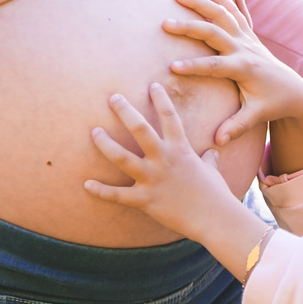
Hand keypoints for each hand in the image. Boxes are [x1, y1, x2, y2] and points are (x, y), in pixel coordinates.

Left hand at [85, 82, 255, 248]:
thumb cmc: (216, 195)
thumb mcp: (213, 172)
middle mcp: (164, 160)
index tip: (153, 85)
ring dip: (105, 144)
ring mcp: (153, 179)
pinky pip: (118, 195)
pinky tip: (86, 184)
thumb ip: (209, 160)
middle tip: (113, 98)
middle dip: (125, 111)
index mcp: (181, 150)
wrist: (215, 218)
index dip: (161, 99)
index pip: (170, 117)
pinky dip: (101, 191)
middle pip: (140, 129)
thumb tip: (211, 154)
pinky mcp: (145, 200)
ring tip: (94, 131)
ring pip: (122, 157)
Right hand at [165, 0, 302, 145]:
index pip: (214, 66)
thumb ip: (237, 126)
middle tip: (165, 24)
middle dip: (190, 27)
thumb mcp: (256, 116)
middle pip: (215, 33)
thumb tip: (218, 141)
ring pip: (223, 15)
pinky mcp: (249, 35)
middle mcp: (245, 49)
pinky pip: (234, 12)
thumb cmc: (272, 104)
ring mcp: (247, 39)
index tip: (171, 67)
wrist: (294, 90)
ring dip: (201, 4)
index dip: (194, 66)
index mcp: (244, 69)